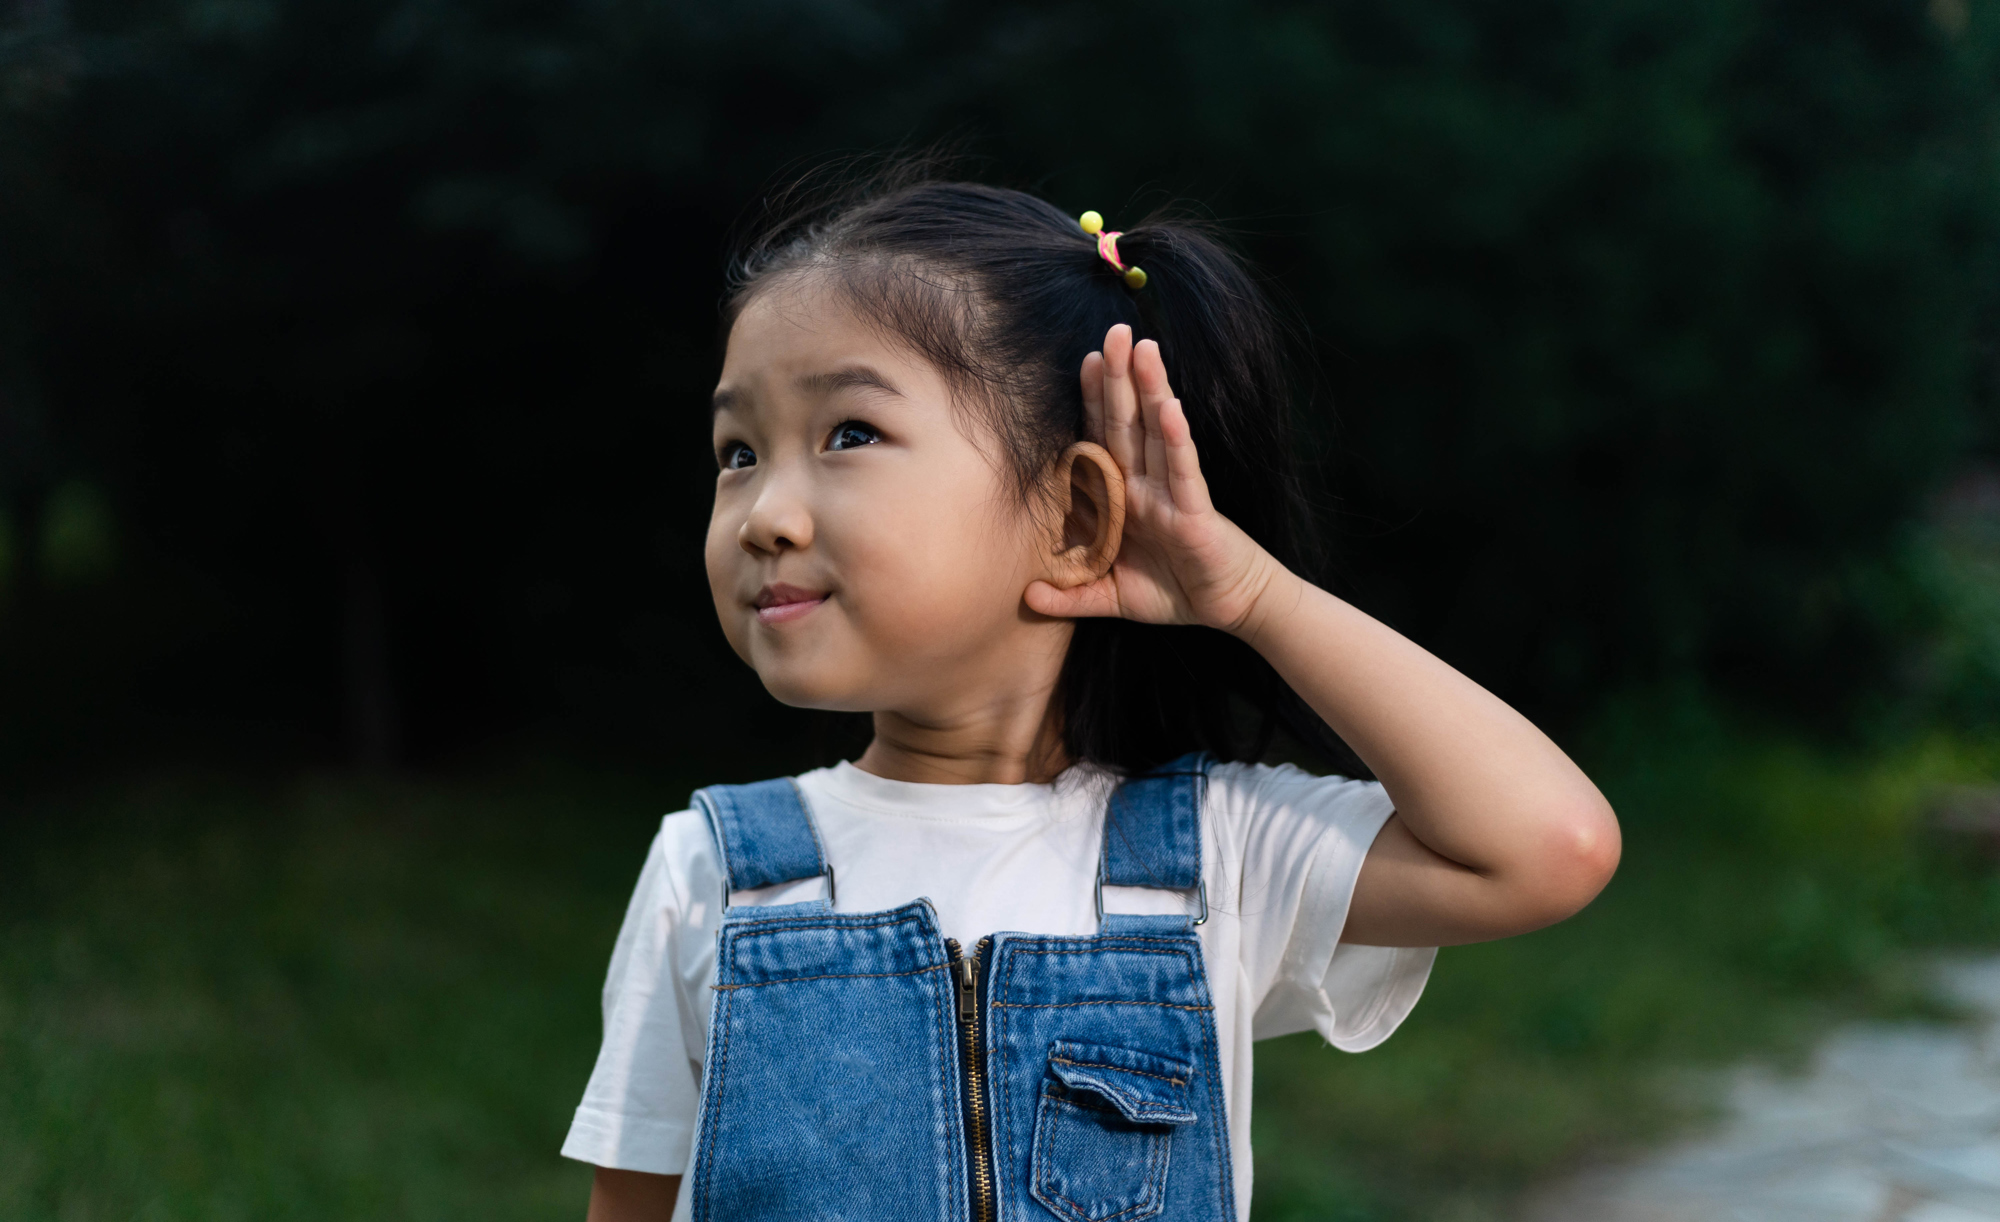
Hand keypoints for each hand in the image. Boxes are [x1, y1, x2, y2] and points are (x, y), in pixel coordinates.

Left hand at [1025, 325, 1291, 636]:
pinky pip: (1183, 471)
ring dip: (1149, 390)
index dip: (1095, 401)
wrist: (1228, 609)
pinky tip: (1170, 407)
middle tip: (1113, 331)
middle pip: (1126, 422)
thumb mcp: (1111, 597)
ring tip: (1144, 348)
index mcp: (1124, 496)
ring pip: (1155, 433)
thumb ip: (1072, 595)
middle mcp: (1146, 485)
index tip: (1085, 362)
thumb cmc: (1173, 592)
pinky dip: (1176, 439)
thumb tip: (1027, 597)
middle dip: (1119, 377)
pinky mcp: (1194, 513)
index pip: (1104, 439)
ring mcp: (1170, 494)